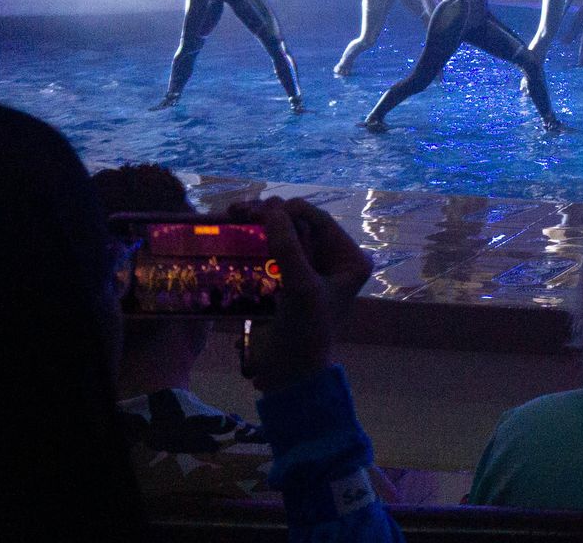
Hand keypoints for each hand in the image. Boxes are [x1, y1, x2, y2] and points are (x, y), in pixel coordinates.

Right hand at [234, 197, 372, 393]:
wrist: (290, 375)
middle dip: (271, 216)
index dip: (289, 210)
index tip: (258, 208)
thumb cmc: (306, 331)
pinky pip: (271, 253)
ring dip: (260, 226)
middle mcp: (333, 261)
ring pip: (283, 237)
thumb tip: (272, 207)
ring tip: (233, 216)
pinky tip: (235, 234)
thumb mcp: (300, 286)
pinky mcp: (286, 282)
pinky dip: (254, 243)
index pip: (319, 221)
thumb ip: (288, 247)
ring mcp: (309, 271)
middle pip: (300, 226)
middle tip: (238, 211)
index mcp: (349, 259)